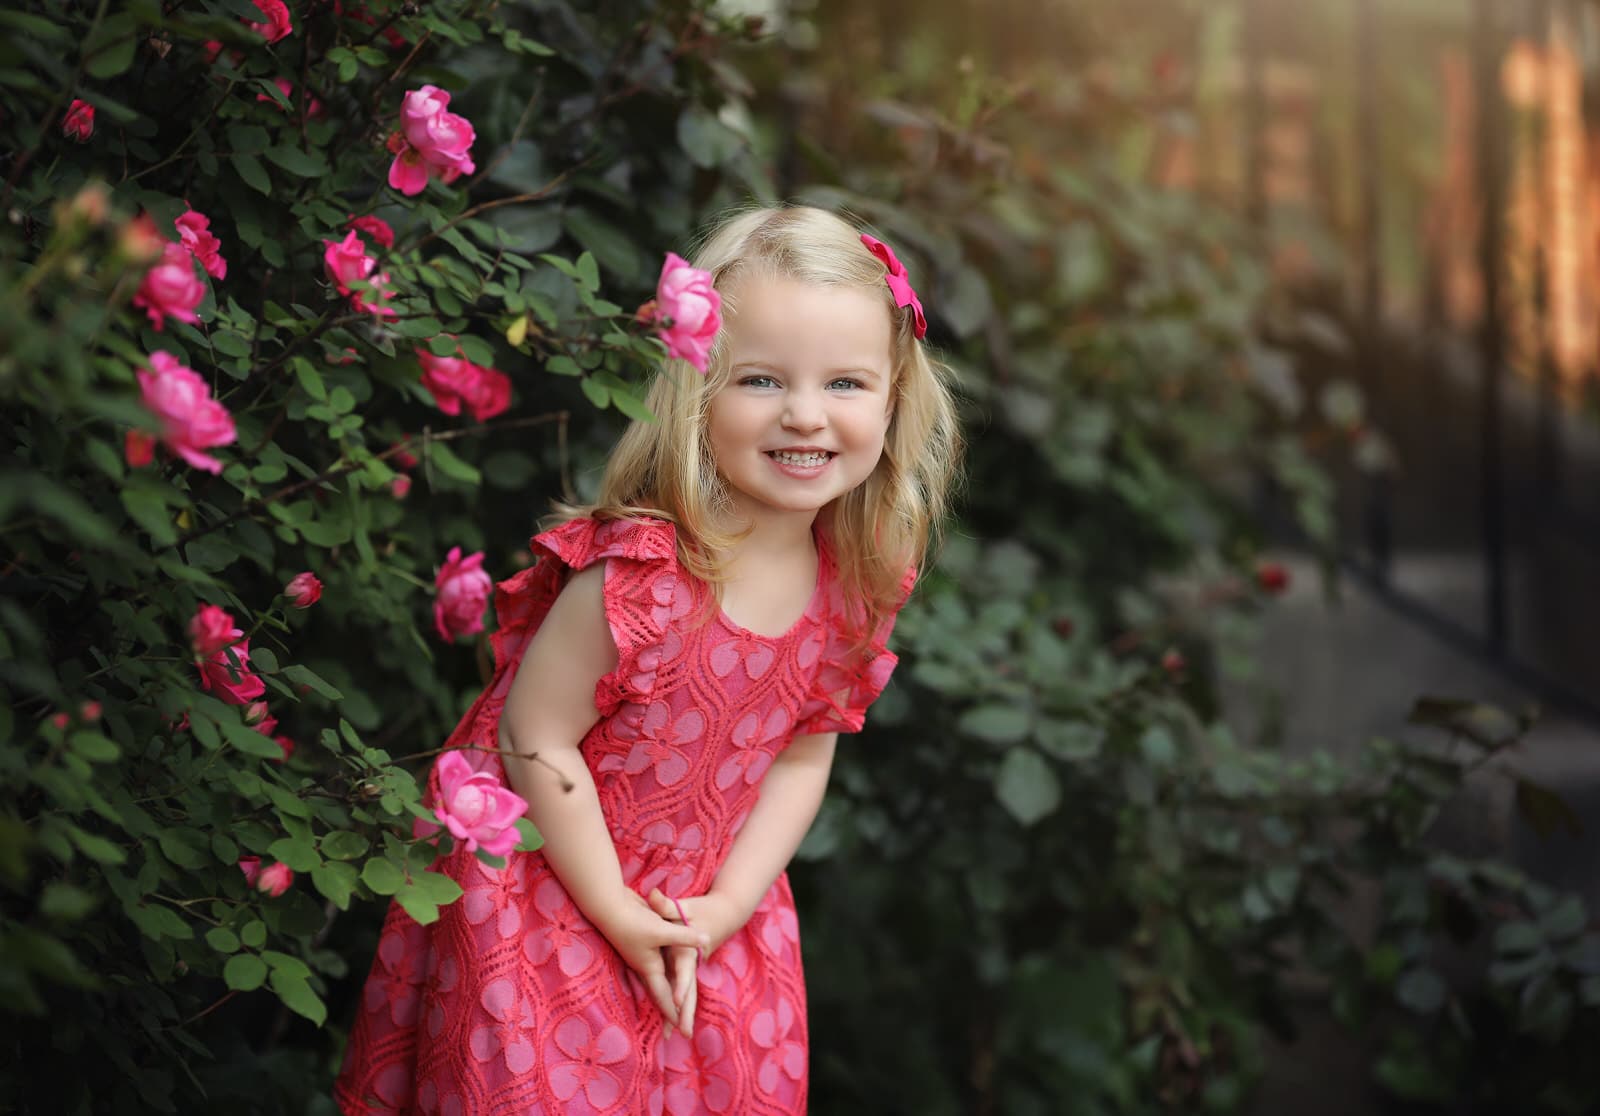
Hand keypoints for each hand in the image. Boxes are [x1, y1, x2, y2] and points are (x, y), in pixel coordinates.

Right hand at [592, 888, 707, 1028]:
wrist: (608, 906)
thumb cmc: (632, 921)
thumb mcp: (661, 929)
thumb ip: (685, 936)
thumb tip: (708, 939)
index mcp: (649, 968)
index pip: (664, 997)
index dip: (673, 1013)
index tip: (681, 1031)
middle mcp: (645, 966)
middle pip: (659, 995)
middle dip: (668, 1014)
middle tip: (673, 1036)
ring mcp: (643, 956)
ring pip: (656, 983)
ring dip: (663, 998)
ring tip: (671, 1012)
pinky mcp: (643, 945)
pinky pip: (655, 966)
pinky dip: (662, 978)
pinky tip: (663, 978)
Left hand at [646, 888, 743, 1038]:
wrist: (725, 913)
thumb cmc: (701, 909)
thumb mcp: (683, 906)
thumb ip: (666, 905)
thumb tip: (652, 895)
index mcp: (690, 949)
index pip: (685, 971)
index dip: (682, 986)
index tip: (678, 1002)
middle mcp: (693, 962)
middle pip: (691, 991)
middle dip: (687, 1013)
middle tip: (684, 1032)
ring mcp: (692, 967)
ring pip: (689, 995)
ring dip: (684, 1015)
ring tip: (681, 1035)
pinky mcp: (689, 969)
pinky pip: (685, 991)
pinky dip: (682, 1007)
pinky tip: (676, 1022)